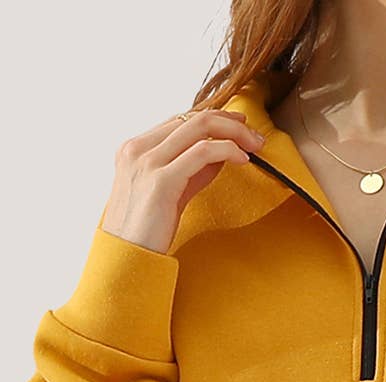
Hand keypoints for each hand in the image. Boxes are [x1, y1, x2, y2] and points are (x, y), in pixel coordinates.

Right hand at [101, 108, 266, 254]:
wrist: (128, 258)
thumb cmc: (148, 231)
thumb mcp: (170, 192)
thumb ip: (191, 169)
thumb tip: (222, 152)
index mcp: (134, 148)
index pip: (180, 119)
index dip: (215, 119)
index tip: (240, 126)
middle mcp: (138, 148)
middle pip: (193, 117)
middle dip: (230, 122)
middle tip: (255, 136)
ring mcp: (147, 162)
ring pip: (199, 126)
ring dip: (234, 133)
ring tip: (255, 146)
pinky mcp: (161, 180)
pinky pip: (202, 152)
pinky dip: (227, 150)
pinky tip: (243, 160)